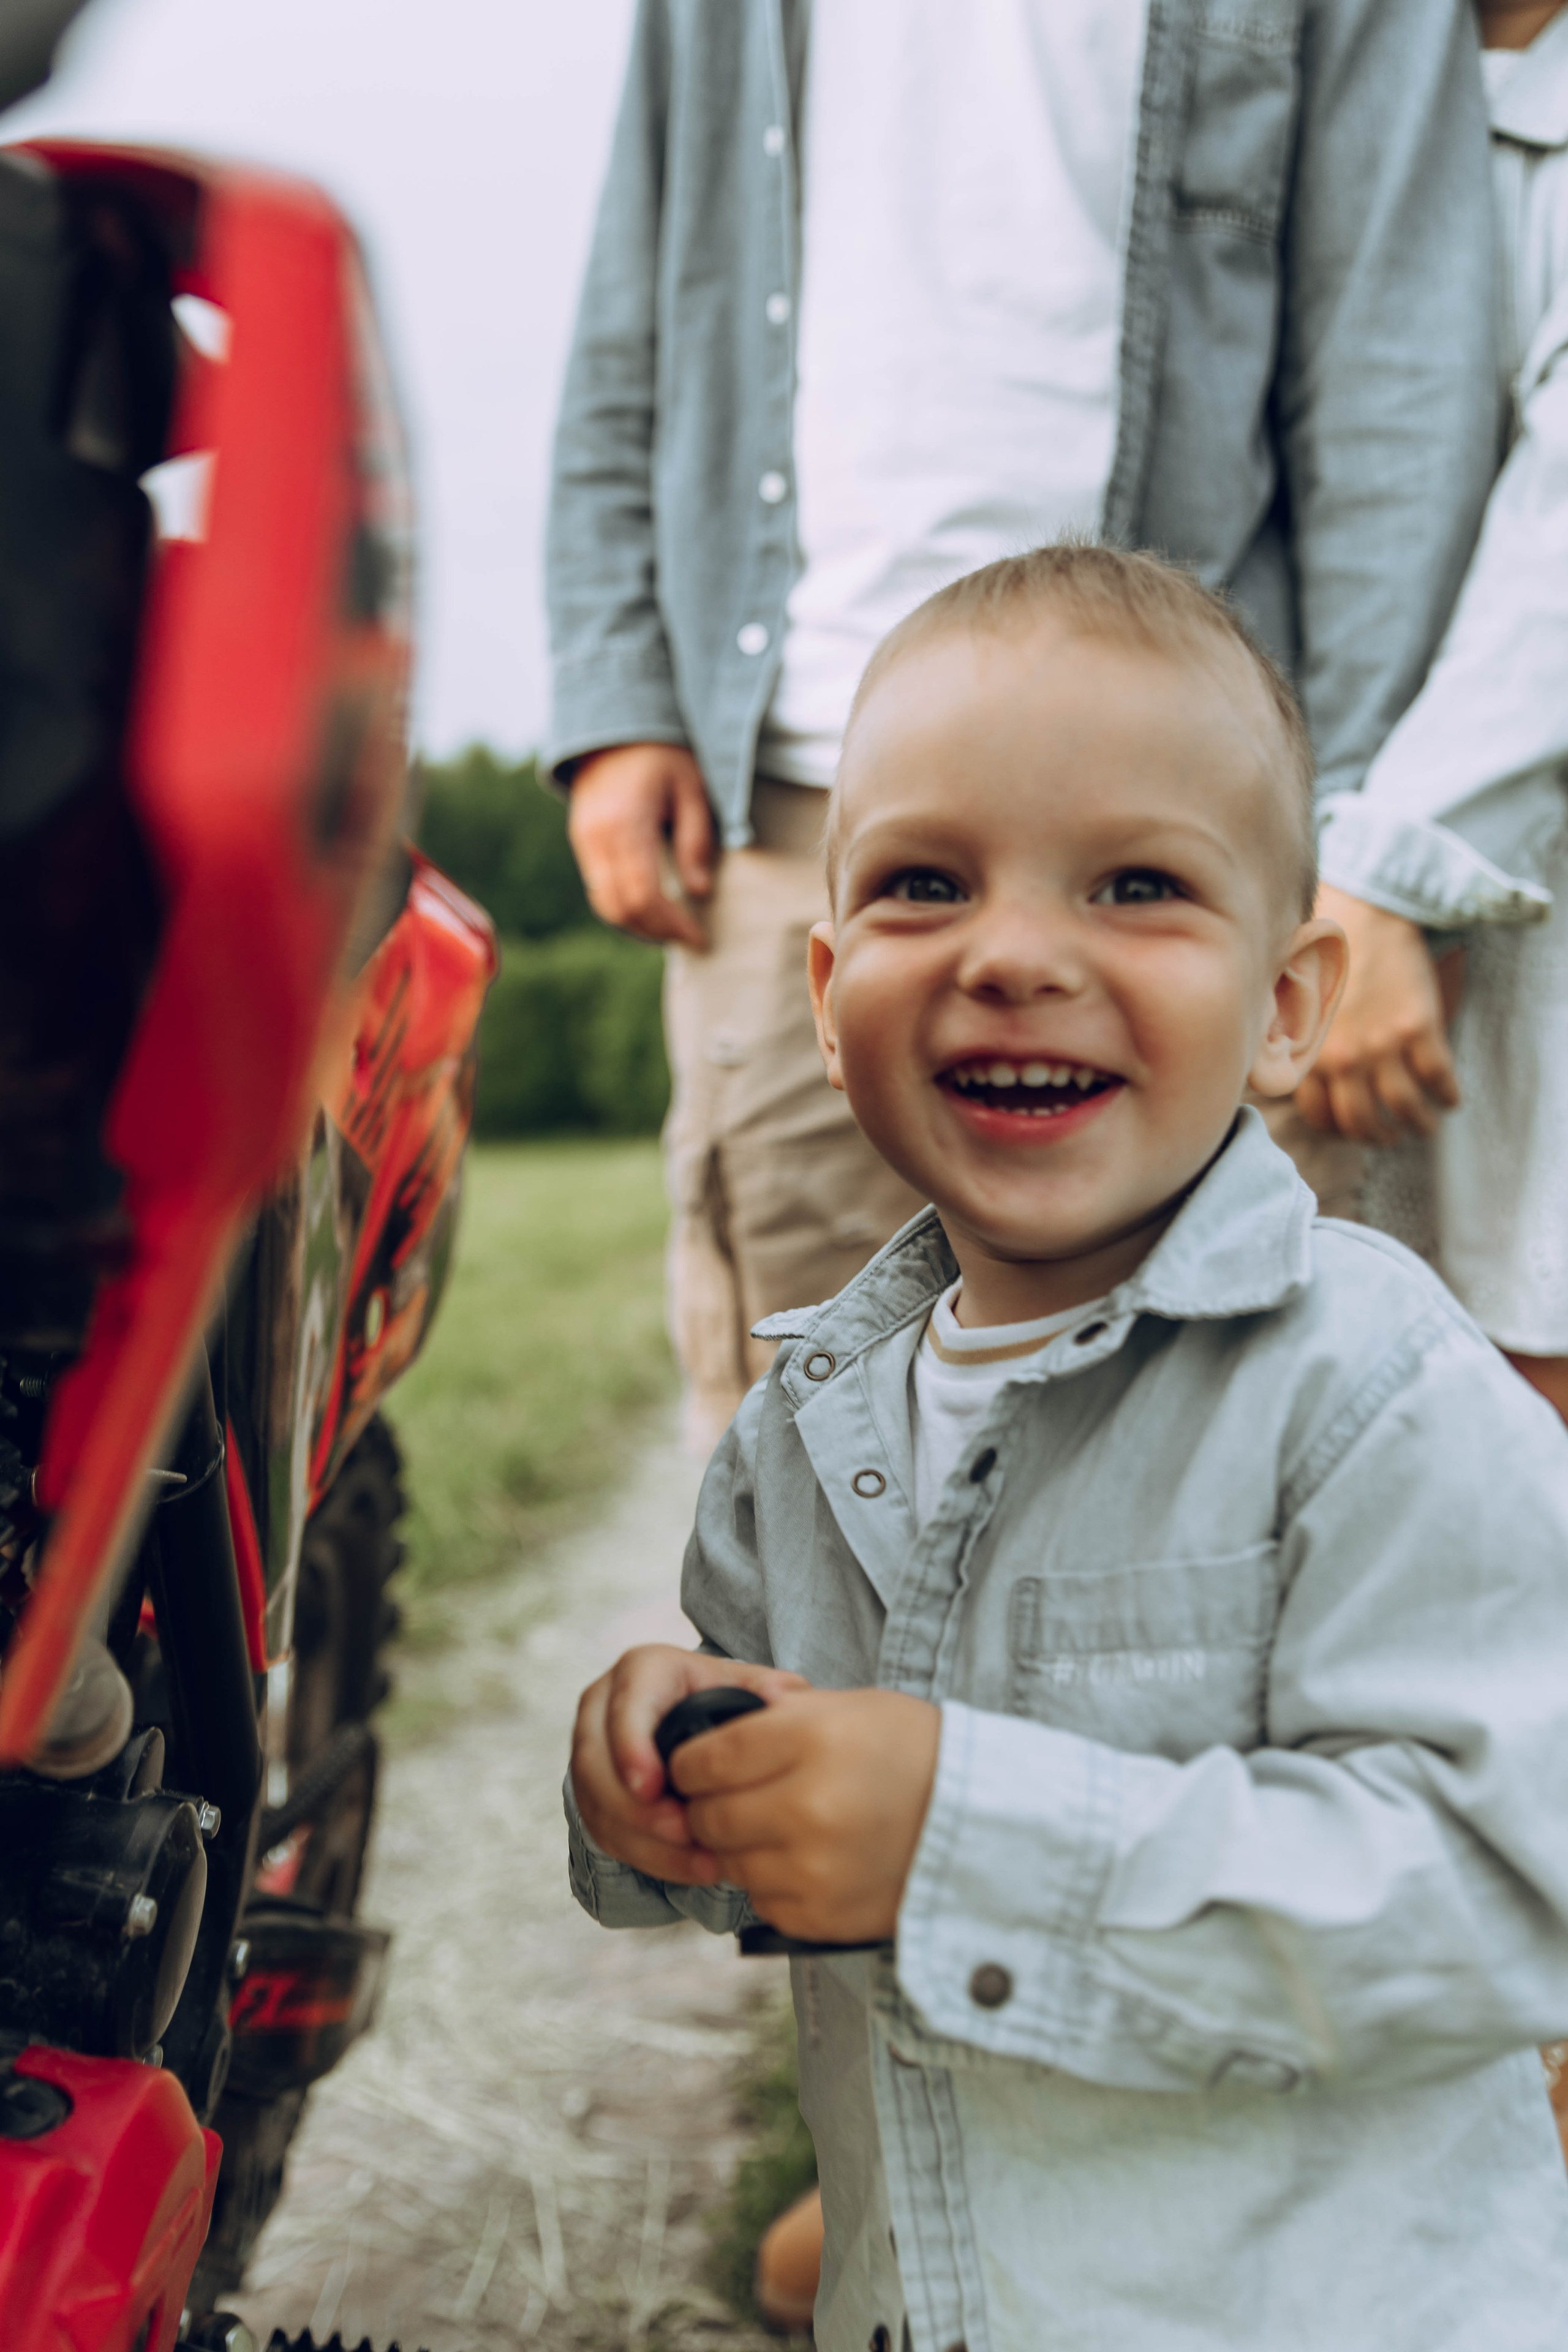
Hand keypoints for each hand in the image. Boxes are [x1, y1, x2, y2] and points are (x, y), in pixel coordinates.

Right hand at [567, 743, 715, 948]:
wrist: (617, 724)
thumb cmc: (663, 754)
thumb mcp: (692, 789)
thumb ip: (696, 841)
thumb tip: (700, 892)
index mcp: (626, 824)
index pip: (644, 895)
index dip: (672, 924)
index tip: (699, 938)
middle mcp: (597, 837)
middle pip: (621, 908)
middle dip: (656, 931)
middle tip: (688, 937)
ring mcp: (584, 840)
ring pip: (605, 904)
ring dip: (637, 925)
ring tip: (671, 928)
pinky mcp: (581, 840)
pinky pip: (598, 888)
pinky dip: (623, 907)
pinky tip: (650, 908)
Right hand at [570, 1644, 807, 1886]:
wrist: (704, 1726)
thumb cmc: (727, 1705)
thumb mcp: (749, 1688)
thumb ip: (770, 1689)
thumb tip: (777, 1694)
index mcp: (643, 1670)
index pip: (625, 1703)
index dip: (631, 1746)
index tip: (652, 1787)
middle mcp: (605, 1706)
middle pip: (595, 1760)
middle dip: (633, 1806)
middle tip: (682, 1832)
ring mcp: (593, 1752)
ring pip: (596, 1803)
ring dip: (643, 1840)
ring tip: (699, 1860)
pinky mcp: (593, 1793)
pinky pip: (605, 1831)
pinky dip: (647, 1856)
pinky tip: (691, 1867)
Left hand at [672, 1687, 941, 1943]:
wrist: (986, 1823)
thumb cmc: (913, 1752)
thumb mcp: (850, 1708)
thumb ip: (777, 1718)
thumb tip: (709, 1734)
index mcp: (810, 1741)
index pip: (705, 1759)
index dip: (690, 1763)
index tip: (696, 1766)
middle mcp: (806, 1807)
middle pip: (709, 1816)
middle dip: (709, 1806)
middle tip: (732, 1798)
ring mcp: (813, 1869)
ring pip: (730, 1862)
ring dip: (741, 1846)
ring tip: (779, 1827)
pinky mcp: (822, 1916)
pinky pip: (762, 1900)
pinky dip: (772, 1882)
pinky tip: (806, 1860)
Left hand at [1296, 884, 1462, 1143]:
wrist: (1363, 907)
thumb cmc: (1322, 948)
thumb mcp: (1288, 1002)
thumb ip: (1286, 1040)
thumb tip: (1277, 1072)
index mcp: (1307, 1052)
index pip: (1320, 1116)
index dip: (1339, 1129)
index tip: (1354, 1126)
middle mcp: (1340, 1057)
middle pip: (1361, 1122)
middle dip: (1378, 1135)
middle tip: (1390, 1134)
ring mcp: (1380, 1044)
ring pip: (1403, 1108)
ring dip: (1417, 1124)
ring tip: (1424, 1124)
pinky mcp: (1417, 1027)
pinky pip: (1438, 1079)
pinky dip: (1448, 1096)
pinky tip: (1450, 1098)